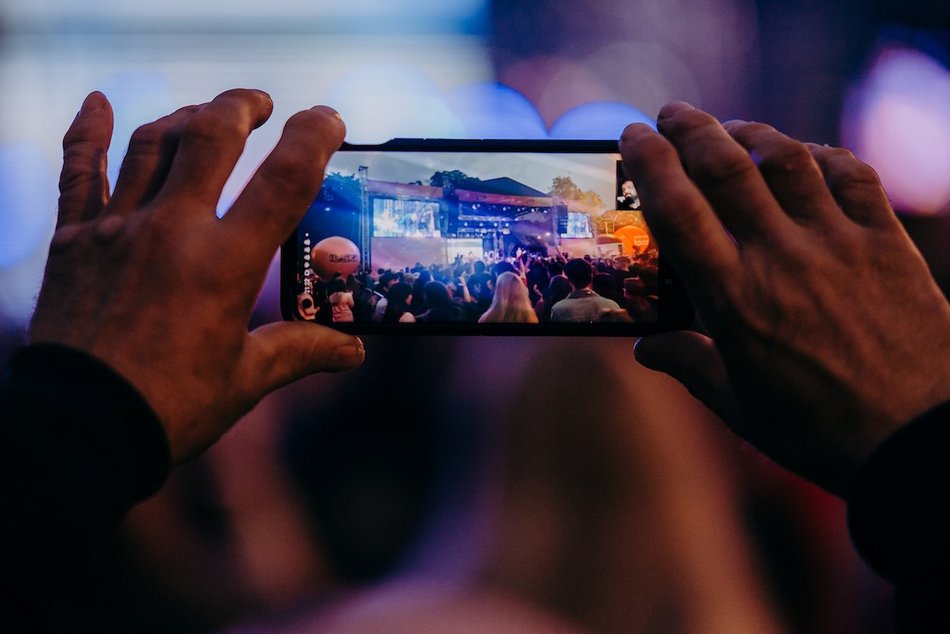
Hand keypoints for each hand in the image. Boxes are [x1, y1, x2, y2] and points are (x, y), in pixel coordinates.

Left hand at [30, 90, 364, 462]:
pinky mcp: (75, 241)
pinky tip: (97, 102)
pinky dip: (86, 133)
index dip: (313, 137)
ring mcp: (118, 229)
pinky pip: (79, 172)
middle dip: (242, 107)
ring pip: (152, 143)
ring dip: (186, 116)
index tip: (328, 119)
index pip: (283, 179)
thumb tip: (352, 352)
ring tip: (208, 113)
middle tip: (261, 105)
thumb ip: (301, 351)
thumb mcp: (246, 378)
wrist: (79, 429)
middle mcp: (172, 231)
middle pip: (211, 136)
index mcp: (225, 263)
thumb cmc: (170, 407)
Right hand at [622, 102, 949, 494]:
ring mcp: (838, 243)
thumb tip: (645, 349)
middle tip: (670, 115)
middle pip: (727, 168)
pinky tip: (804, 156)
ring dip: (752, 133)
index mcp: (734, 299)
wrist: (918, 440)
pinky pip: (852, 176)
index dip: (650, 163)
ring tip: (731, 129)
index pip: (678, 211)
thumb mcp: (739, 406)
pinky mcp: (886, 242)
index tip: (633, 137)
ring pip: (788, 159)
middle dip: (691, 128)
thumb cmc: (820, 430)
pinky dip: (822, 154)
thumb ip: (687, 366)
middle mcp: (782, 258)